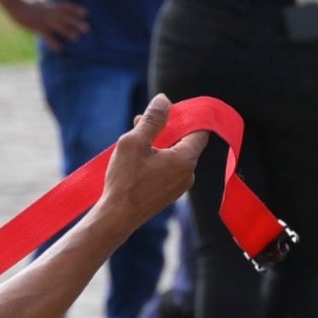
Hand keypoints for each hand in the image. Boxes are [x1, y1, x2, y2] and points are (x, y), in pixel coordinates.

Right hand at [0, 0, 89, 50]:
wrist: (14, 5)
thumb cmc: (28, 6)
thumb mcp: (42, 4)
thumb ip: (51, 9)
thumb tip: (58, 12)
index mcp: (51, 6)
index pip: (66, 7)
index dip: (76, 9)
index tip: (86, 14)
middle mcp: (49, 13)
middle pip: (65, 17)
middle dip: (76, 22)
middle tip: (87, 29)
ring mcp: (43, 20)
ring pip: (57, 26)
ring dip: (67, 31)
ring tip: (76, 38)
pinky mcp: (37, 28)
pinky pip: (46, 37)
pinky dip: (53, 43)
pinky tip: (60, 49)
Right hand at [99, 95, 207, 230]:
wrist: (118, 216)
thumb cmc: (125, 180)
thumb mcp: (135, 142)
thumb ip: (152, 120)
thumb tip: (165, 101)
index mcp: (185, 160)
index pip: (199, 131)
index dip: (187, 117)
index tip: (169, 110)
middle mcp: (189, 174)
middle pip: (186, 142)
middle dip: (167, 129)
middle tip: (142, 122)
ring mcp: (181, 186)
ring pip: (176, 156)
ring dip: (160, 144)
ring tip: (135, 139)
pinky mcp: (171, 194)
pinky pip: (170, 169)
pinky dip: (159, 159)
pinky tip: (138, 158)